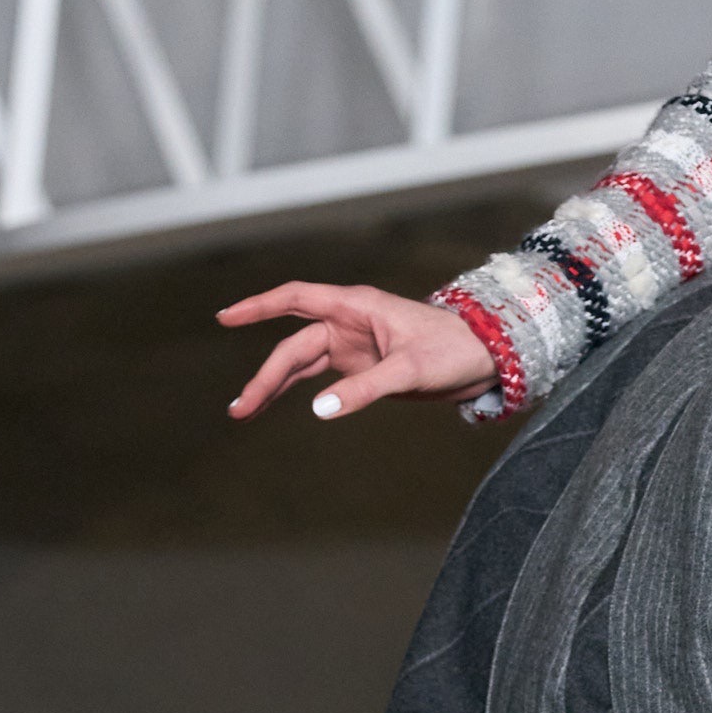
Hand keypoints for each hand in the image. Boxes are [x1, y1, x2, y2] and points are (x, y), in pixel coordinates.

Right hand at [219, 279, 497, 423]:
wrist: (485, 358)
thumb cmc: (453, 350)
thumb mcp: (411, 370)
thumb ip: (366, 388)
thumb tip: (320, 409)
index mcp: (357, 307)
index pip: (296, 299)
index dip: (259, 306)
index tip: (226, 317)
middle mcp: (348, 322)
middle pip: (293, 345)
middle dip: (265, 376)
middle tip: (240, 409)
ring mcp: (352, 345)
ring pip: (300, 364)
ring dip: (273, 386)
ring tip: (244, 413)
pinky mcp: (360, 366)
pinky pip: (318, 378)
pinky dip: (295, 391)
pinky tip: (272, 407)